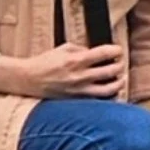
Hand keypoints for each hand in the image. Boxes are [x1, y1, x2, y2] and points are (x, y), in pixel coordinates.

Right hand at [0, 42, 126, 99]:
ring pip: (108, 90)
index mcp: (76, 60)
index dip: (115, 51)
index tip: (119, 50)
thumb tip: (97, 53)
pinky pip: (97, 100)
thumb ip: (81, 49)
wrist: (28, 79)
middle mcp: (79, 76)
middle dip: (120, 66)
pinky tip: (111, 92)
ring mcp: (78, 90)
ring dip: (119, 84)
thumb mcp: (63, 49)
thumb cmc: (45, 62)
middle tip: (120, 63)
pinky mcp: (76, 100)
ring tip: (121, 79)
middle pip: (110, 71)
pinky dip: (107, 96)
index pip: (103, 54)